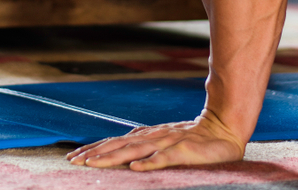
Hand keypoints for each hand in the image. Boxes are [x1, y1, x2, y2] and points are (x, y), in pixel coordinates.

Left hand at [67, 111, 245, 170]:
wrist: (224, 129)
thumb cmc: (193, 140)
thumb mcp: (164, 142)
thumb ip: (145, 147)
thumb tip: (124, 156)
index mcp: (147, 136)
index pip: (115, 141)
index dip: (94, 149)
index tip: (74, 157)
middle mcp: (153, 136)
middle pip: (119, 144)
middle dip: (95, 153)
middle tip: (74, 162)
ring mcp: (168, 142)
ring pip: (135, 150)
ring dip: (113, 157)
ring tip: (93, 164)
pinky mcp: (184, 151)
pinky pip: (165, 158)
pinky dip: (150, 162)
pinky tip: (135, 168)